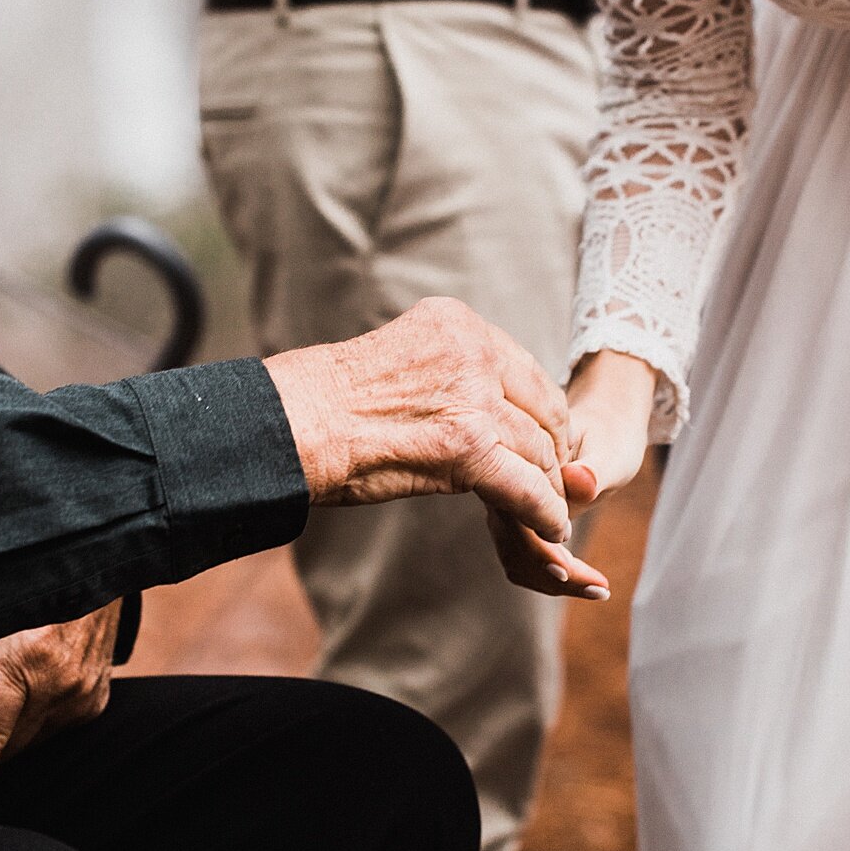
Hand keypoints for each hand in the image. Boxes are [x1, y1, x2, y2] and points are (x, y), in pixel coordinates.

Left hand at [0, 600, 120, 811]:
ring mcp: (82, 696)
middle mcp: (59, 685)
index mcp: (25, 659)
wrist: (95, 562)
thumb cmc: (30, 582)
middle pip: (4, 746)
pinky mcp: (96, 700)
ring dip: (6, 731)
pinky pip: (51, 728)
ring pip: (28, 741)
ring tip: (1, 692)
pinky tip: (28, 690)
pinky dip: (32, 719)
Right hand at [264, 297, 575, 542]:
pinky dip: (544, 511)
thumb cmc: (324, 401)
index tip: (546, 438)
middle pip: (541, 407)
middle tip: (555, 478)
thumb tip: (476, 402)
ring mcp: (473, 398)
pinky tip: (551, 527)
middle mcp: (472, 351)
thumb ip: (444, 372)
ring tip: (552, 510)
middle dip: (552, 448)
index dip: (542, 411)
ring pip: (537, 449)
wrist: (294, 423)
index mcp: (456, 323)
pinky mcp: (468, 448)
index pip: (524, 369)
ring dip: (549, 485)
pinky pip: (526, 486)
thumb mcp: (397, 360)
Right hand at [490, 350, 654, 600]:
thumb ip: (595, 469)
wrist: (603, 419)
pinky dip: (551, 575)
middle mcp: (504, 488)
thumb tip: (578, 482)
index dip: (545, 556)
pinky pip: (524, 556)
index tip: (574, 574)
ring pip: (517, 559)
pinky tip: (585, 580)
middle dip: (554, 577)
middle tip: (601, 588)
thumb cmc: (611, 431)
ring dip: (553, 582)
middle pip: (515, 548)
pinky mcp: (518, 519)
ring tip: (599, 587)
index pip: (521, 523)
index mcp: (520, 466)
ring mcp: (507, 506)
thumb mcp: (611, 448)